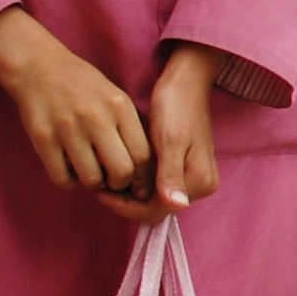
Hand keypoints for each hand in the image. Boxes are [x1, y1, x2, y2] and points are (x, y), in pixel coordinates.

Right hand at [0, 7, 150, 202]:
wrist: (39, 68)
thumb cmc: (84, 87)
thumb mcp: (117, 99)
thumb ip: (132, 128)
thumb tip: (147, 168)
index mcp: (120, 108)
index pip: (143, 155)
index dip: (143, 177)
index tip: (138, 182)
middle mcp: (96, 119)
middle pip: (121, 171)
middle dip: (121, 184)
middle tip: (113, 180)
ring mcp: (68, 129)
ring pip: (91, 179)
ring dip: (94, 184)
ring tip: (91, 173)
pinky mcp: (43, 138)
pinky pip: (62, 178)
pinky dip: (69, 182)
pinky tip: (71, 170)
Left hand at [98, 43, 221, 223]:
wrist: (186, 83)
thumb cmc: (177, 107)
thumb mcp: (171, 140)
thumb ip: (171, 175)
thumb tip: (176, 206)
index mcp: (199, 182)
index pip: (156, 212)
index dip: (125, 206)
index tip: (100, 191)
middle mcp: (199, 185)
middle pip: (155, 208)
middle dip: (125, 199)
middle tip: (97, 182)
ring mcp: (192, 177)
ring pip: (153, 198)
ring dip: (128, 191)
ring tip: (105, 174)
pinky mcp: (183, 167)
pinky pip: (157, 185)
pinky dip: (136, 181)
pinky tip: (119, 167)